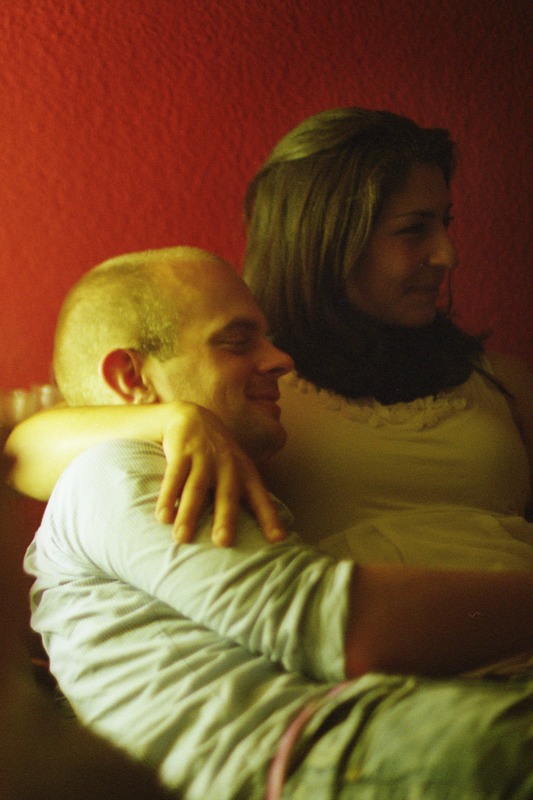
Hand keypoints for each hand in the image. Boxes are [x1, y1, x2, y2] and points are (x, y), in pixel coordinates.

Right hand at [154, 403, 285, 546]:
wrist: (193, 417)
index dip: (269, 518)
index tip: (278, 540)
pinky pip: (174, 477)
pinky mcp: (181, 452)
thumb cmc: (220, 456)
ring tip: (182, 538)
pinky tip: (162, 516)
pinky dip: (167, 497)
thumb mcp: (239, 470)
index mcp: (245, 473)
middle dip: (225, 518)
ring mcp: (204, 458)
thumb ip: (249, 497)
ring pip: (196, 489)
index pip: (260, 497)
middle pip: (227, 494)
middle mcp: (227, 465)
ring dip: (188, 514)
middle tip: (223, 542)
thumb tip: (269, 534)